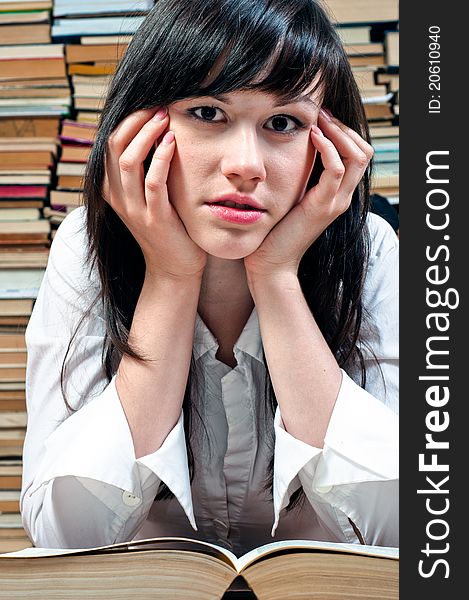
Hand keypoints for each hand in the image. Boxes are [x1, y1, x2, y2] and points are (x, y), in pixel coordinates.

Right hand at [104, 107, 207, 279]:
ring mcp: (134, 210)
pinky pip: (153, 182)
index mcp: (112, 189)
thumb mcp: (149, 195)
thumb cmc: (168, 226)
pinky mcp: (155, 219)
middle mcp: (117, 198)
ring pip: (129, 161)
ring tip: (166, 117)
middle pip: (115, 147)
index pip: (110, 144)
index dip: (128, 120)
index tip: (150, 104)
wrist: (174, 267)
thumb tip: (154, 131)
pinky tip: (173, 142)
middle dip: (136, 121)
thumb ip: (145, 169)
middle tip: (158, 105)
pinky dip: (162, 158)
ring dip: (148, 134)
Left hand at [244, 109, 372, 280]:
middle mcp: (342, 197)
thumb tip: (291, 149)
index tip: (321, 117)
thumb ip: (298, 177)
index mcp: (336, 194)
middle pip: (364, 151)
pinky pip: (336, 170)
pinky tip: (312, 136)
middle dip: (344, 127)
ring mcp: (335, 202)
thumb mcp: (290, 197)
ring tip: (318, 121)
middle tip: (321, 114)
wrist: (271, 264)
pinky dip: (328, 148)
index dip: (344, 131)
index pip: (358, 154)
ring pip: (357, 157)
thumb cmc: (274, 231)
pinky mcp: (322, 207)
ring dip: (338, 132)